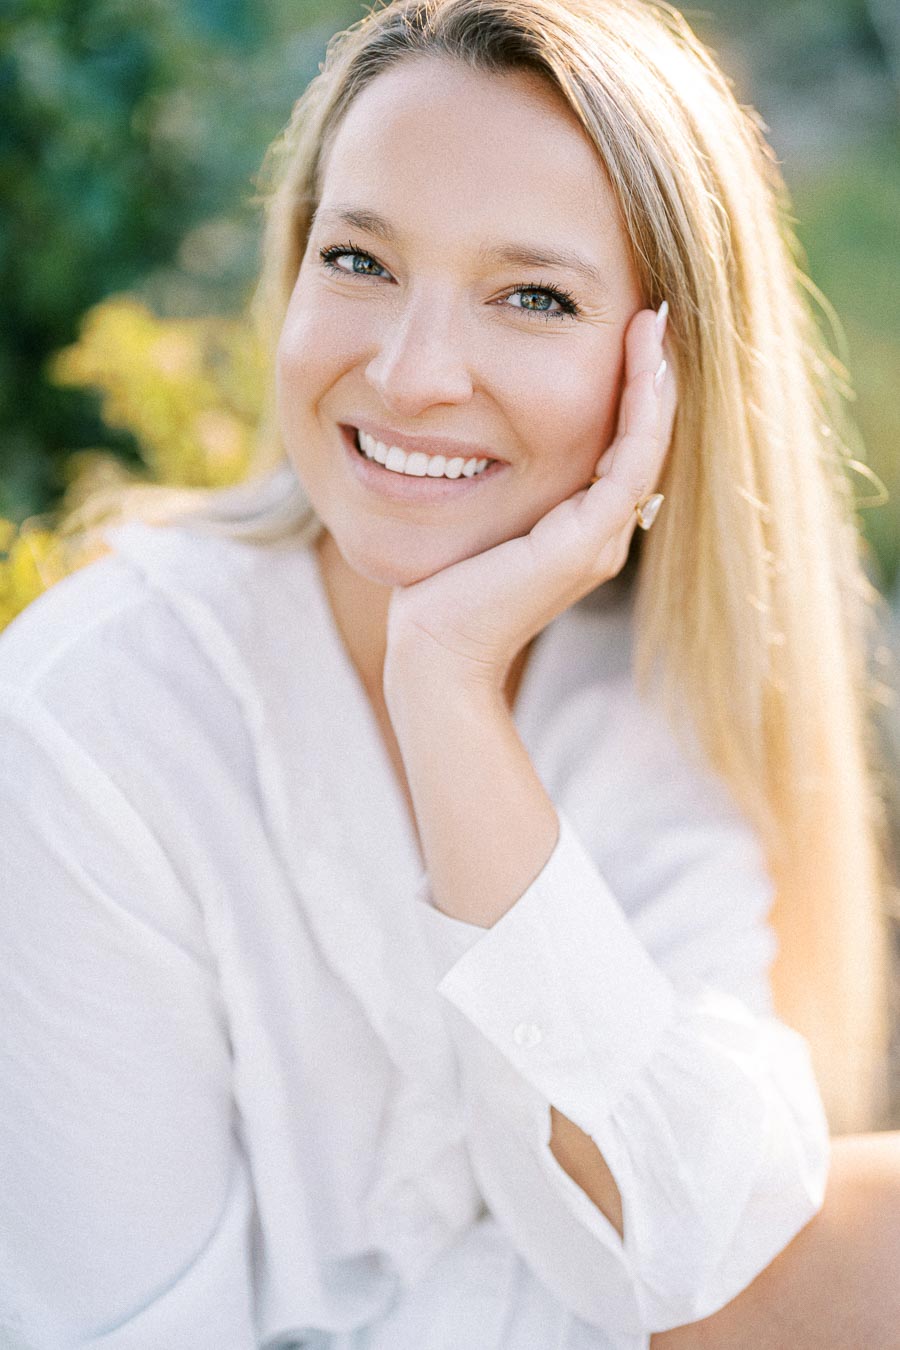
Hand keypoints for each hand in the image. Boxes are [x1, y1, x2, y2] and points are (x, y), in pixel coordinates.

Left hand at [383, 304, 676, 697]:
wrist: (434, 652)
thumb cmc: (439, 591)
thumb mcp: (470, 520)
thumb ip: (487, 482)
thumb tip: (459, 437)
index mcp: (580, 529)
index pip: (618, 446)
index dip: (628, 390)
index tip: (624, 329)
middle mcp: (602, 534)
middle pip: (642, 441)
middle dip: (649, 375)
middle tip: (651, 312)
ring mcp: (602, 540)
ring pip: (646, 446)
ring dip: (653, 381)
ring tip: (651, 321)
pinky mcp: (588, 544)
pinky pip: (629, 463)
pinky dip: (641, 410)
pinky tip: (641, 361)